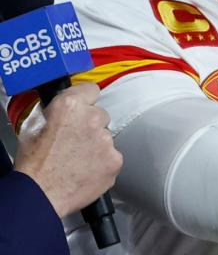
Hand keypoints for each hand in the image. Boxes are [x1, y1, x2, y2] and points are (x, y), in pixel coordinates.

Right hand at [14, 82, 122, 217]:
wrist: (40, 195)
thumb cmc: (34, 165)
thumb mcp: (34, 127)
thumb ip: (56, 111)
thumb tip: (63, 107)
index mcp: (70, 106)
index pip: (91, 89)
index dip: (85, 100)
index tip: (83, 107)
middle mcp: (92, 118)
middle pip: (100, 115)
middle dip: (90, 125)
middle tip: (75, 141)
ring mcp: (106, 140)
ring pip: (106, 137)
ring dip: (97, 145)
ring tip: (77, 160)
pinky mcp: (114, 159)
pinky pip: (112, 156)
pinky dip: (103, 162)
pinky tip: (86, 170)